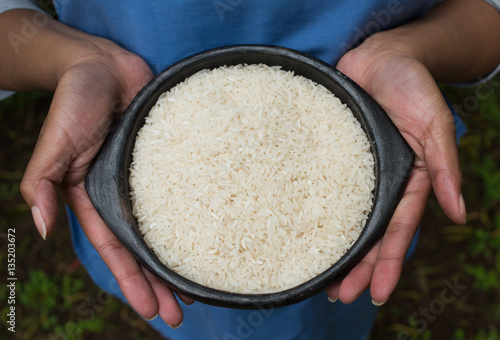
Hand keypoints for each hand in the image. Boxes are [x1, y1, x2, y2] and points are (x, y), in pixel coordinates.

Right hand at [20, 43, 191, 325]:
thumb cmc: (74, 103)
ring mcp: (152, 180)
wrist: (102, 66)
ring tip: (202, 287)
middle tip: (182, 313)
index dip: (133, 282)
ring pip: (171, 227)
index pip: (117, 250)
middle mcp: (126, 196)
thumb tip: (42, 230)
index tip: (152, 311)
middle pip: (147, 248)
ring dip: (183, 258)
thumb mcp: (54, 146)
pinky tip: (218, 231)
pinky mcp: (173, 159)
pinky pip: (191, 191)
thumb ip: (42, 185)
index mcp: (97, 199)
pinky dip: (203, 214)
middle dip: (161, 283)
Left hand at [326, 35, 465, 303]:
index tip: (376, 295)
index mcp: (406, 180)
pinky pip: (319, 187)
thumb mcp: (434, 126)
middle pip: (366, 233)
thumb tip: (461, 214)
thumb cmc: (412, 87)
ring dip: (334, 249)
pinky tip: (297, 230)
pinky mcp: (330, 156)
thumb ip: (445, 168)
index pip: (396, 231)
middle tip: (339, 297)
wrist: (381, 57)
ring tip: (321, 279)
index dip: (387, 264)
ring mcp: (353, 172)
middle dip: (356, 268)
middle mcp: (378, 182)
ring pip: (342, 218)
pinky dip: (311, 211)